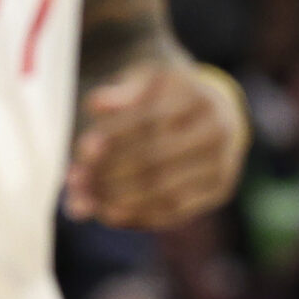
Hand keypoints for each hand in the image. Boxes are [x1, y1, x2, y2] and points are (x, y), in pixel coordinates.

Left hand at [65, 62, 248, 228]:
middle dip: (110, 173)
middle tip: (75, 181)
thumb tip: (94, 105)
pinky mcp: (219, 189)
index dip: (114, 136)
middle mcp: (216, 130)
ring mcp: (222, 162)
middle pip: (155, 158)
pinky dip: (138, 216)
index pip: (149, 121)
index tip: (81, 150)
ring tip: (85, 201)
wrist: (215, 112)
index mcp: (196, 95)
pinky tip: (109, 214)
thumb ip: (121, 92)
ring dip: (119, 200)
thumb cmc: (168, 96)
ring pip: (164, 190)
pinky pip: (175, 211)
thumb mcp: (147, 81)